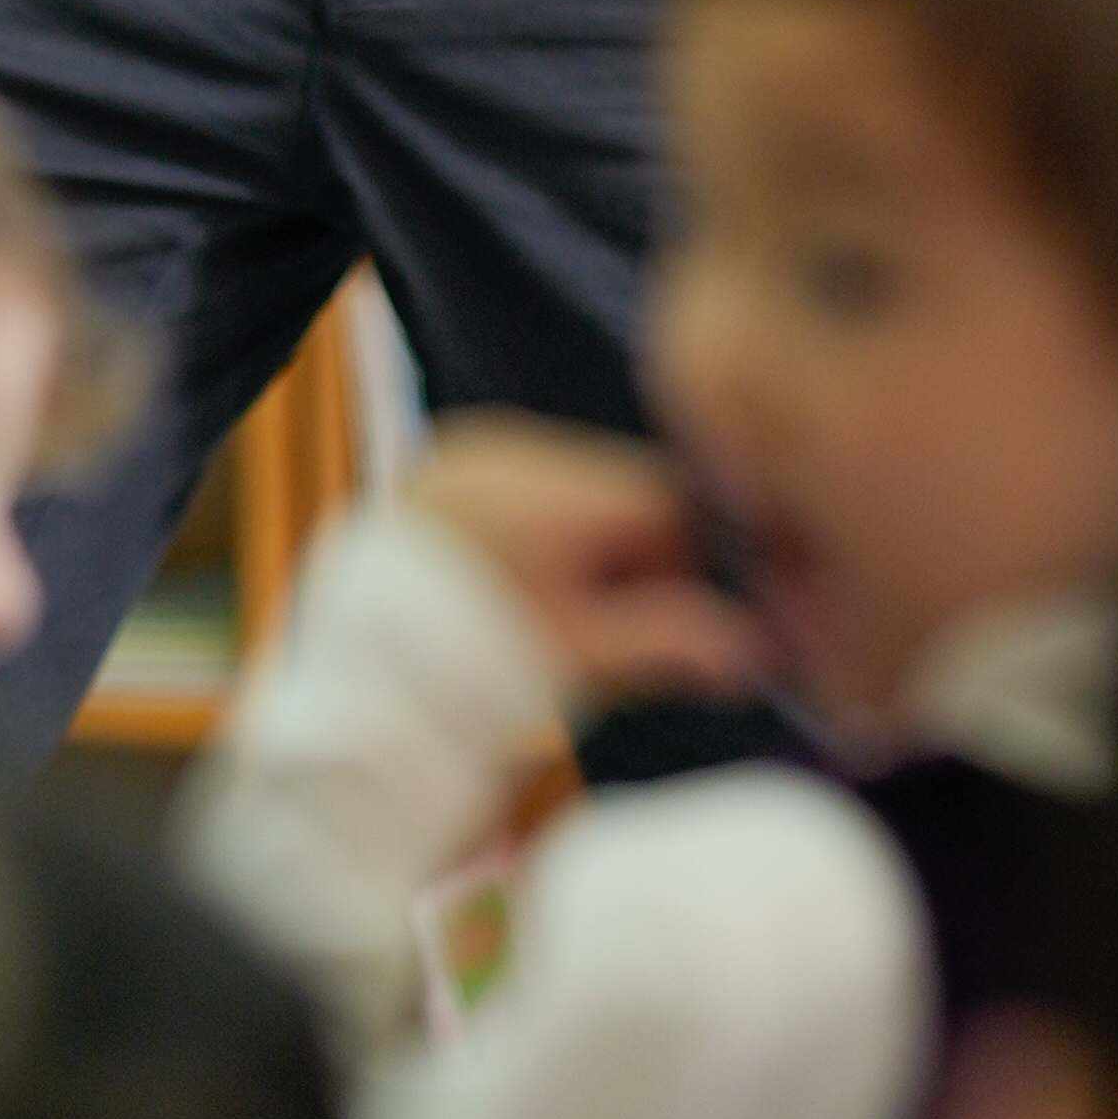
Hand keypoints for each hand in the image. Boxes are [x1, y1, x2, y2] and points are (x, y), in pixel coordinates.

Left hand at [403, 418, 770, 716]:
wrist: (357, 670)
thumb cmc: (473, 668)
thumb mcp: (580, 659)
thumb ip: (674, 643)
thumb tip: (760, 652)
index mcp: (559, 490)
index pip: (670, 498)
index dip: (687, 561)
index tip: (673, 618)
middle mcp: (517, 448)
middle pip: (625, 489)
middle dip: (633, 555)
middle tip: (604, 628)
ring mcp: (477, 451)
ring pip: (579, 488)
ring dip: (585, 543)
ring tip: (547, 610)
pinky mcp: (448, 464)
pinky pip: (527, 484)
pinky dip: (537, 530)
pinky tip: (513, 583)